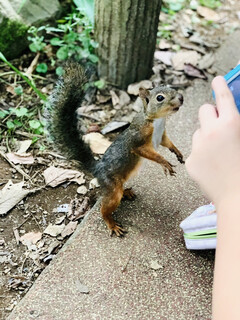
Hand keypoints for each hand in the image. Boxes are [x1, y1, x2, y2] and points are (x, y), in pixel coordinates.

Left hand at [185, 76, 239, 205]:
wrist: (237, 198)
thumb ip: (236, 126)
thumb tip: (231, 120)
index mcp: (230, 124)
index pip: (223, 98)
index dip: (220, 86)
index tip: (217, 80)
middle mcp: (210, 132)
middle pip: (203, 110)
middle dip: (211, 114)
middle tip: (219, 124)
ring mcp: (198, 147)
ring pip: (198, 131)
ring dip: (206, 136)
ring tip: (219, 152)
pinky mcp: (190, 161)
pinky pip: (195, 151)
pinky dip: (202, 154)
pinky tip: (213, 166)